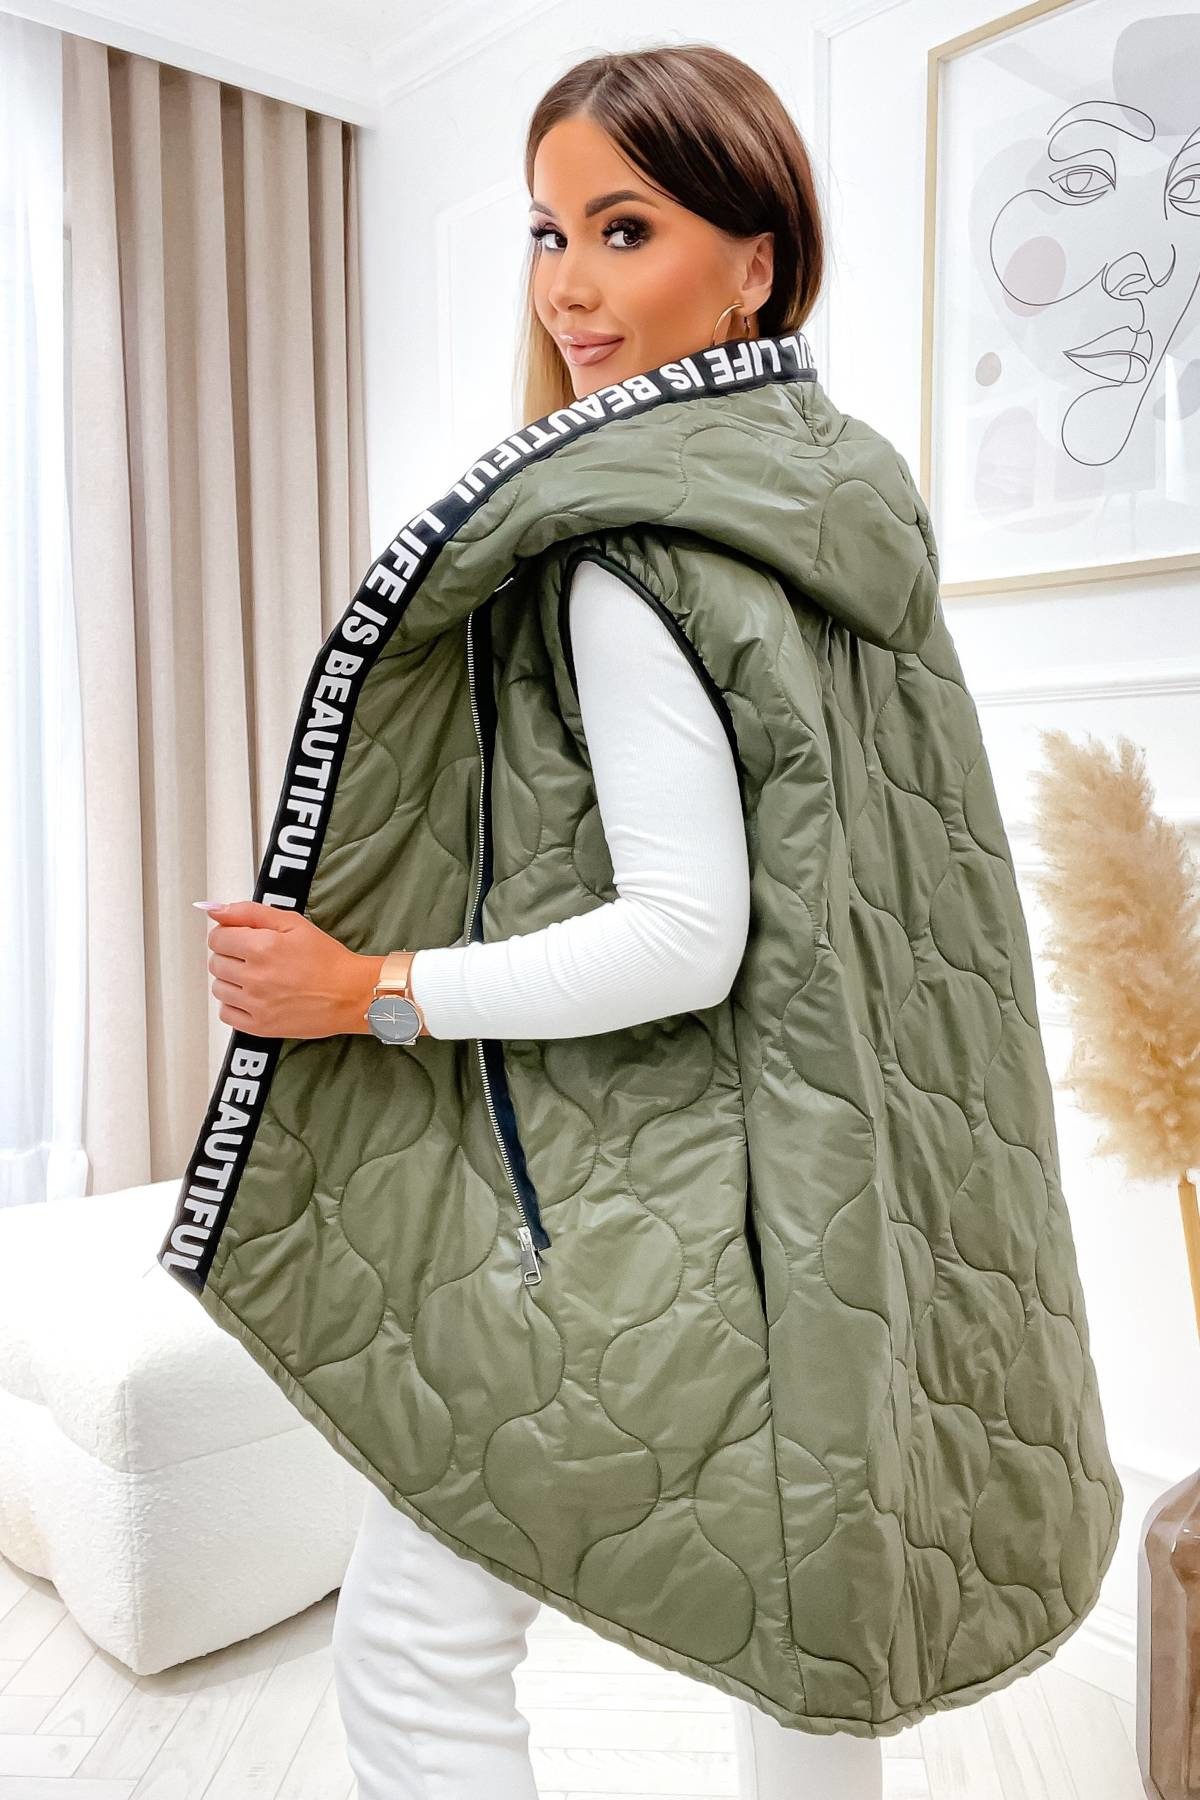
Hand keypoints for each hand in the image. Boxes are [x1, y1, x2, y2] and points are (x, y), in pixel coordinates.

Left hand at [202, 900, 376, 1039]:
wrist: (351, 994)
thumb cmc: (327, 959)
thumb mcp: (292, 923)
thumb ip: (248, 912)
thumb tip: (213, 909)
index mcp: (261, 947)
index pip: (217, 938)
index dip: (228, 935)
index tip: (241, 938)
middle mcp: (254, 977)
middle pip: (216, 963)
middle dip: (231, 956)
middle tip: (255, 957)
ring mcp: (255, 1004)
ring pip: (218, 988)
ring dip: (231, 980)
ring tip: (257, 977)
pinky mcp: (259, 1026)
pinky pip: (226, 1013)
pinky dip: (234, 1005)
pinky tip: (254, 997)